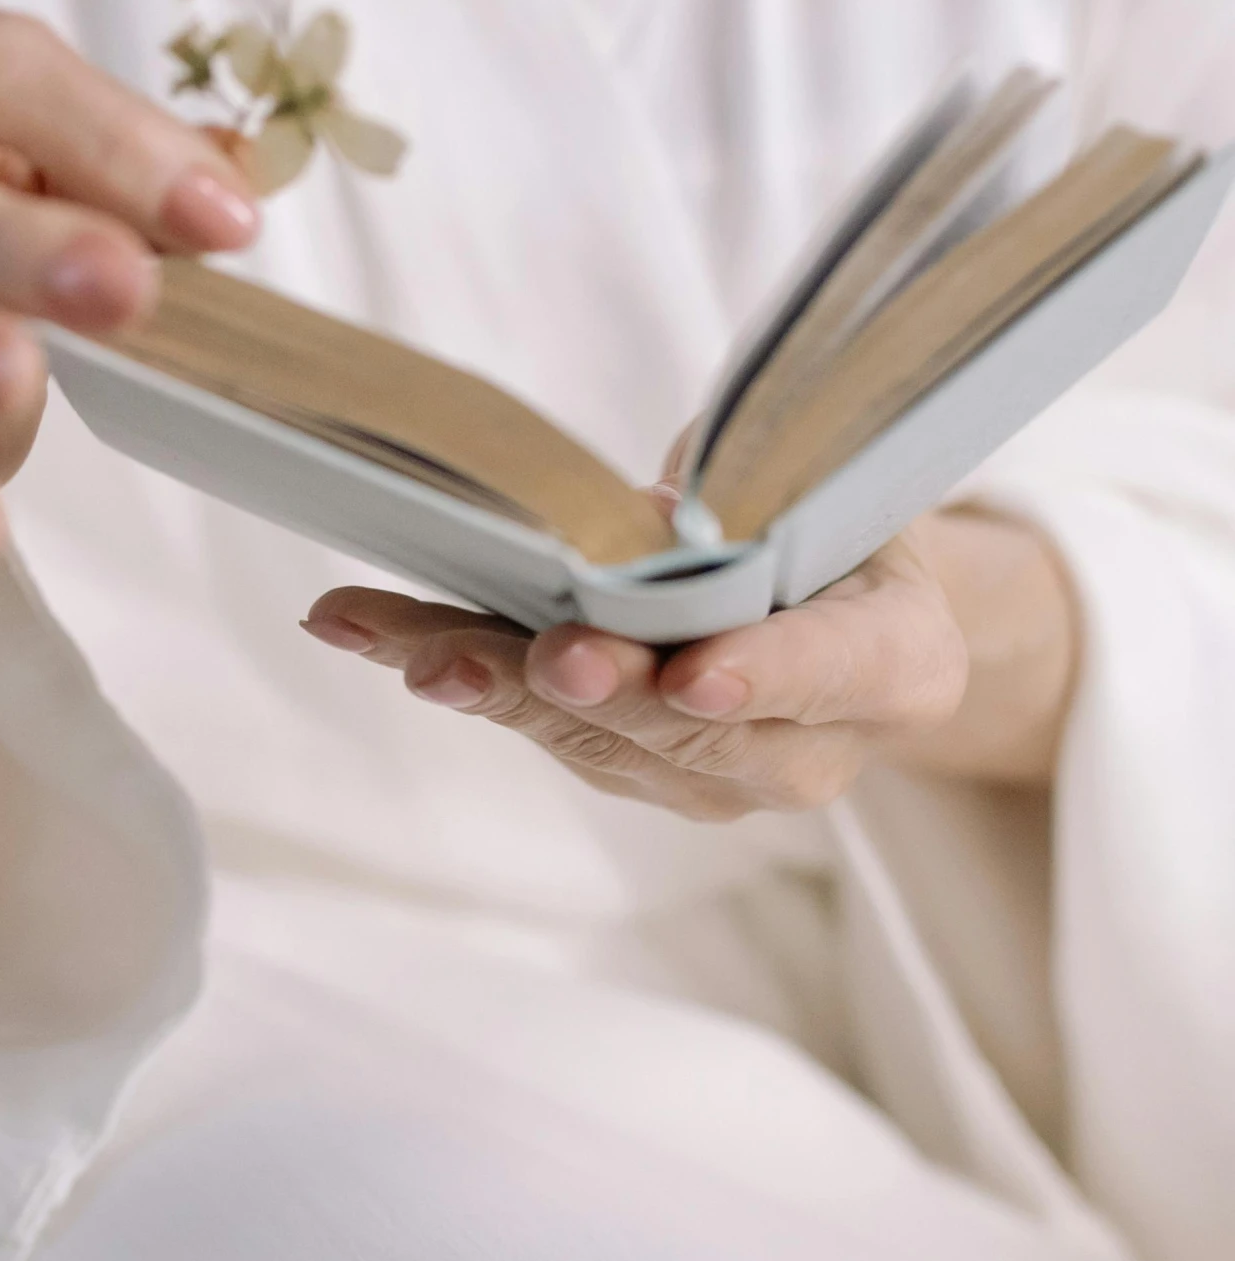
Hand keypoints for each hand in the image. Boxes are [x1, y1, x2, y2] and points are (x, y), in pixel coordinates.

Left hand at [304, 512, 1079, 812]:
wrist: (841, 607)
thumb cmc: (835, 519)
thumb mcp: (827, 481)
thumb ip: (757, 498)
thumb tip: (647, 520)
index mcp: (898, 666)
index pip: (836, 672)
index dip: (765, 676)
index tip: (696, 680)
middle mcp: (807, 753)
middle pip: (693, 725)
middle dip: (600, 689)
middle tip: (538, 656)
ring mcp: (710, 779)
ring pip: (592, 733)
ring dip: (488, 680)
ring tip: (397, 642)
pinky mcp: (625, 772)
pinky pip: (535, 722)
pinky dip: (454, 666)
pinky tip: (362, 628)